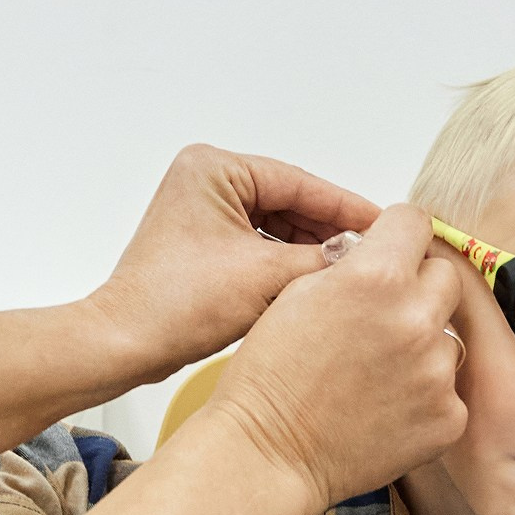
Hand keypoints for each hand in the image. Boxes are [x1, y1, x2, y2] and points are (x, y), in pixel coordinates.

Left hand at [88, 145, 381, 381]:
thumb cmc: (176, 305)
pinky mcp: (202, 245)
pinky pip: (259, 246)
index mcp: (214, 169)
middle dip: (331, 232)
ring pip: (277, 226)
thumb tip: (370, 255)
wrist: (125, 345)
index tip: (388, 226)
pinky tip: (319, 284)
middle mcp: (205, 181)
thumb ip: (325, 260)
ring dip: (311, 250)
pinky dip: (287, 264)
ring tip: (355, 272)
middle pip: (290, 203)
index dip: (348, 208)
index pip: (300, 183)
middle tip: (378, 254)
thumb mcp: (268, 277)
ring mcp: (202, 213)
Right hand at [194, 204, 469, 514]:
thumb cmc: (269, 378)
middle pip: (445, 276)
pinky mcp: (448, 417)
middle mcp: (416, 318)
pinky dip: (424, 396)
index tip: (393, 250)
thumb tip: (382, 254)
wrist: (267, 455)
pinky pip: (448, 389)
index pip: (416, 222)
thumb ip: (351, 266)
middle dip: (417, 288)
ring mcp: (437, 371)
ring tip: (376, 373)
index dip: (399, 235)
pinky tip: (385, 407)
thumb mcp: (297, 294)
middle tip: (381, 318)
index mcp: (377, 277)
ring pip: (448, 336)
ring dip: (422, 345)